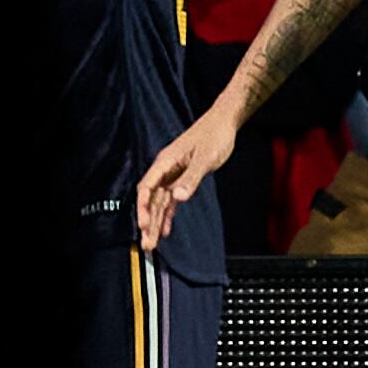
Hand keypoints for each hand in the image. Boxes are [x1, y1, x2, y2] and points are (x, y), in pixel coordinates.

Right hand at [135, 89, 243, 240]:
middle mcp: (165, 169)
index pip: (147, 188)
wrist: (224, 123)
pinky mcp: (182, 177)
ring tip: (152, 243)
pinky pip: (171, 200)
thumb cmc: (214, 136)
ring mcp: (173, 174)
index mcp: (166, 162)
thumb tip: (178, 197)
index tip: (144, 226)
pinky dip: (168, 215)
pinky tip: (166, 230)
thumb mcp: (205, 158)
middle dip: (148, 222)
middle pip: (151, 199)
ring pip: (160, 202)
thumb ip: (191, 178)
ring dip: (156, 222)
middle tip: (146, 245)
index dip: (143, 208)